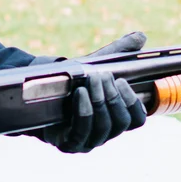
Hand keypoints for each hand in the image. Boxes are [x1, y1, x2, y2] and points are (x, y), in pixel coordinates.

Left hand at [42, 31, 148, 153]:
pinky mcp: (70, 145)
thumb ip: (119, 52)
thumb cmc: (73, 82)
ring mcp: (88, 142)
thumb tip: (141, 36)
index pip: (138, 120)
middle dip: (113, 97)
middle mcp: (106, 133)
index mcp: (115, 118)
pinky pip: (82, 131)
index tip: (122, 82)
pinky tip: (80, 93)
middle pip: (121, 122)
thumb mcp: (96, 65)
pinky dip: (84, 111)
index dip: (134, 103)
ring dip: (100, 101)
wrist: (40, 94)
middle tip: (103, 76)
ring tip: (92, 81)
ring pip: (104, 127)